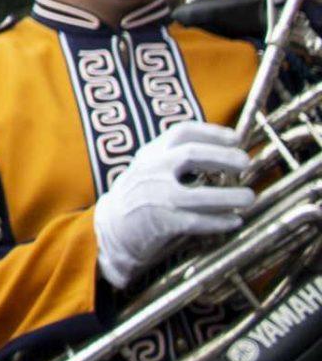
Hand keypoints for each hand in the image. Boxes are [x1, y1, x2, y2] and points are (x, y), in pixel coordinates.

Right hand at [93, 120, 254, 287]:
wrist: (111, 229)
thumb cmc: (141, 197)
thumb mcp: (150, 169)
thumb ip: (175, 159)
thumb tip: (223, 152)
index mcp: (150, 154)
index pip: (181, 132)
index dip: (211, 132)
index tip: (235, 137)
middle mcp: (151, 170)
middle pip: (191, 154)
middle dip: (223, 157)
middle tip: (245, 162)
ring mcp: (155, 196)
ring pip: (201, 195)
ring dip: (230, 196)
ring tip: (249, 197)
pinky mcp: (161, 222)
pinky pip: (198, 221)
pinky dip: (220, 221)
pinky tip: (234, 221)